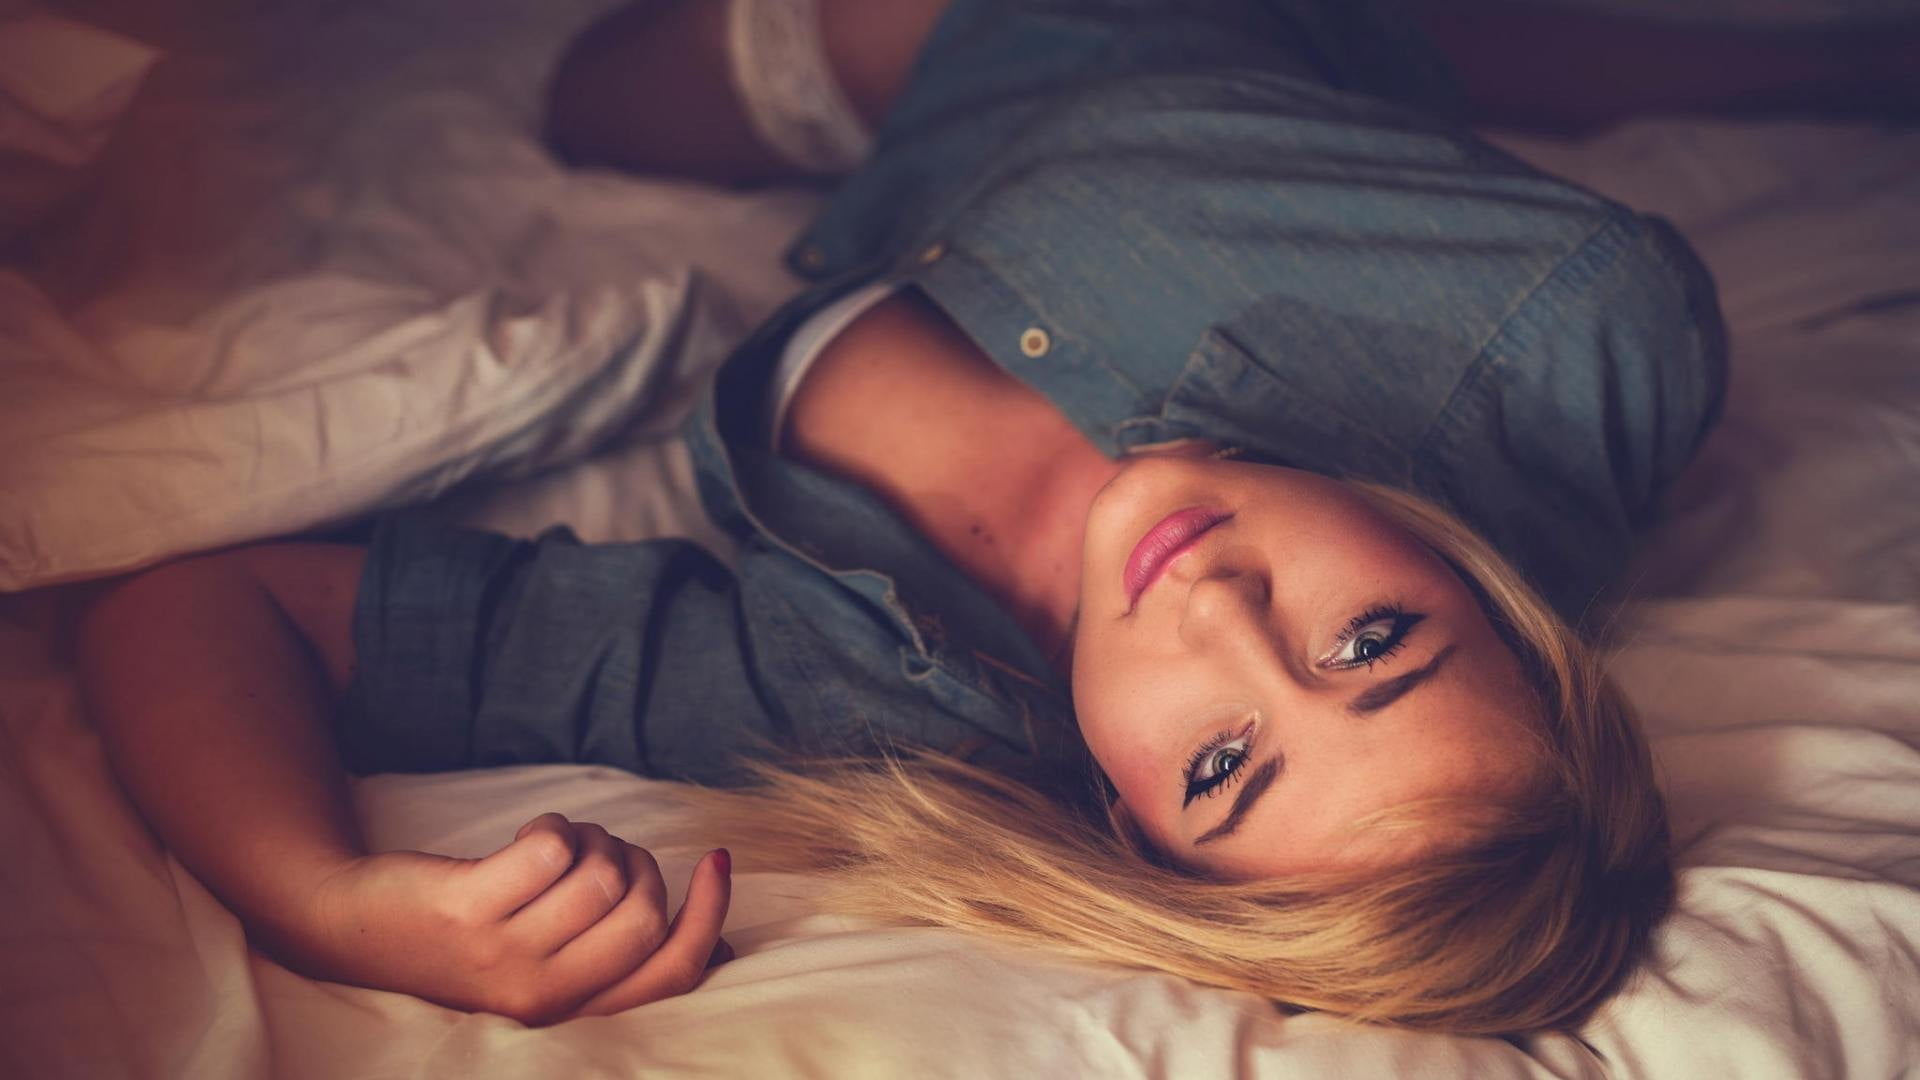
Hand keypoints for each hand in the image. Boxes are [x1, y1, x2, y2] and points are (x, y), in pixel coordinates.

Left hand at [286, 813, 731, 1024]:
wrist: (354, 927)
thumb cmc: (468, 935)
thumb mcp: (545, 962)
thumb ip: (614, 952)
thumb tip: (715, 932)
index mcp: (571, 1010)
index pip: (672, 971)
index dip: (709, 914)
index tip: (715, 861)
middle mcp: (541, 995)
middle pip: (643, 913)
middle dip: (634, 862)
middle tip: (596, 851)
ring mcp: (503, 955)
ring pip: (599, 875)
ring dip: (590, 838)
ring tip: (557, 844)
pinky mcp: (470, 909)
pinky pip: (553, 849)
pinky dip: (552, 826)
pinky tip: (529, 837)